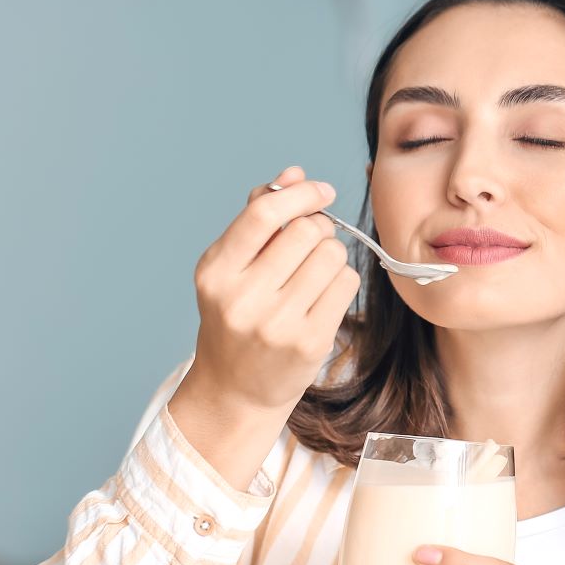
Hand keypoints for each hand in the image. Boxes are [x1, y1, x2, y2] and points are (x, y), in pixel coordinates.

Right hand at [180, 164, 361, 414]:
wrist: (235, 389)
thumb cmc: (236, 316)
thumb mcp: (230, 267)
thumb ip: (257, 217)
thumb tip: (293, 174)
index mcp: (216, 272)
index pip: (263, 214)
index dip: (300, 194)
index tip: (322, 191)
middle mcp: (243, 298)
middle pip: (307, 231)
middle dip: (318, 228)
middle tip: (311, 245)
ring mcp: (277, 324)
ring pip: (332, 254)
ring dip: (331, 256)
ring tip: (313, 275)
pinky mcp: (310, 342)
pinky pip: (347, 283)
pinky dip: (341, 280)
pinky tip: (323, 295)